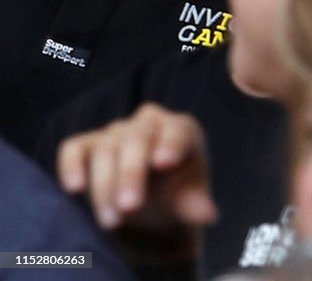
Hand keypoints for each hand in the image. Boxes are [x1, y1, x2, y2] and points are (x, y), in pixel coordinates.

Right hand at [57, 103, 216, 259]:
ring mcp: (117, 132)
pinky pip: (74, 148)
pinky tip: (75, 189)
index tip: (164, 163)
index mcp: (181, 129)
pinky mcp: (88, 146)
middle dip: (131, 173)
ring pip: (106, 148)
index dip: (170, 143)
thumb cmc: (177, 199)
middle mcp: (149, 123)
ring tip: (112, 222)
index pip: (177, 130)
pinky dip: (71, 165)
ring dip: (105, 185)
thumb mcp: (190, 204)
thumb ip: (195, 204)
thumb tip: (207, 214)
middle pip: (137, 139)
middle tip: (129, 208)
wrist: (152, 211)